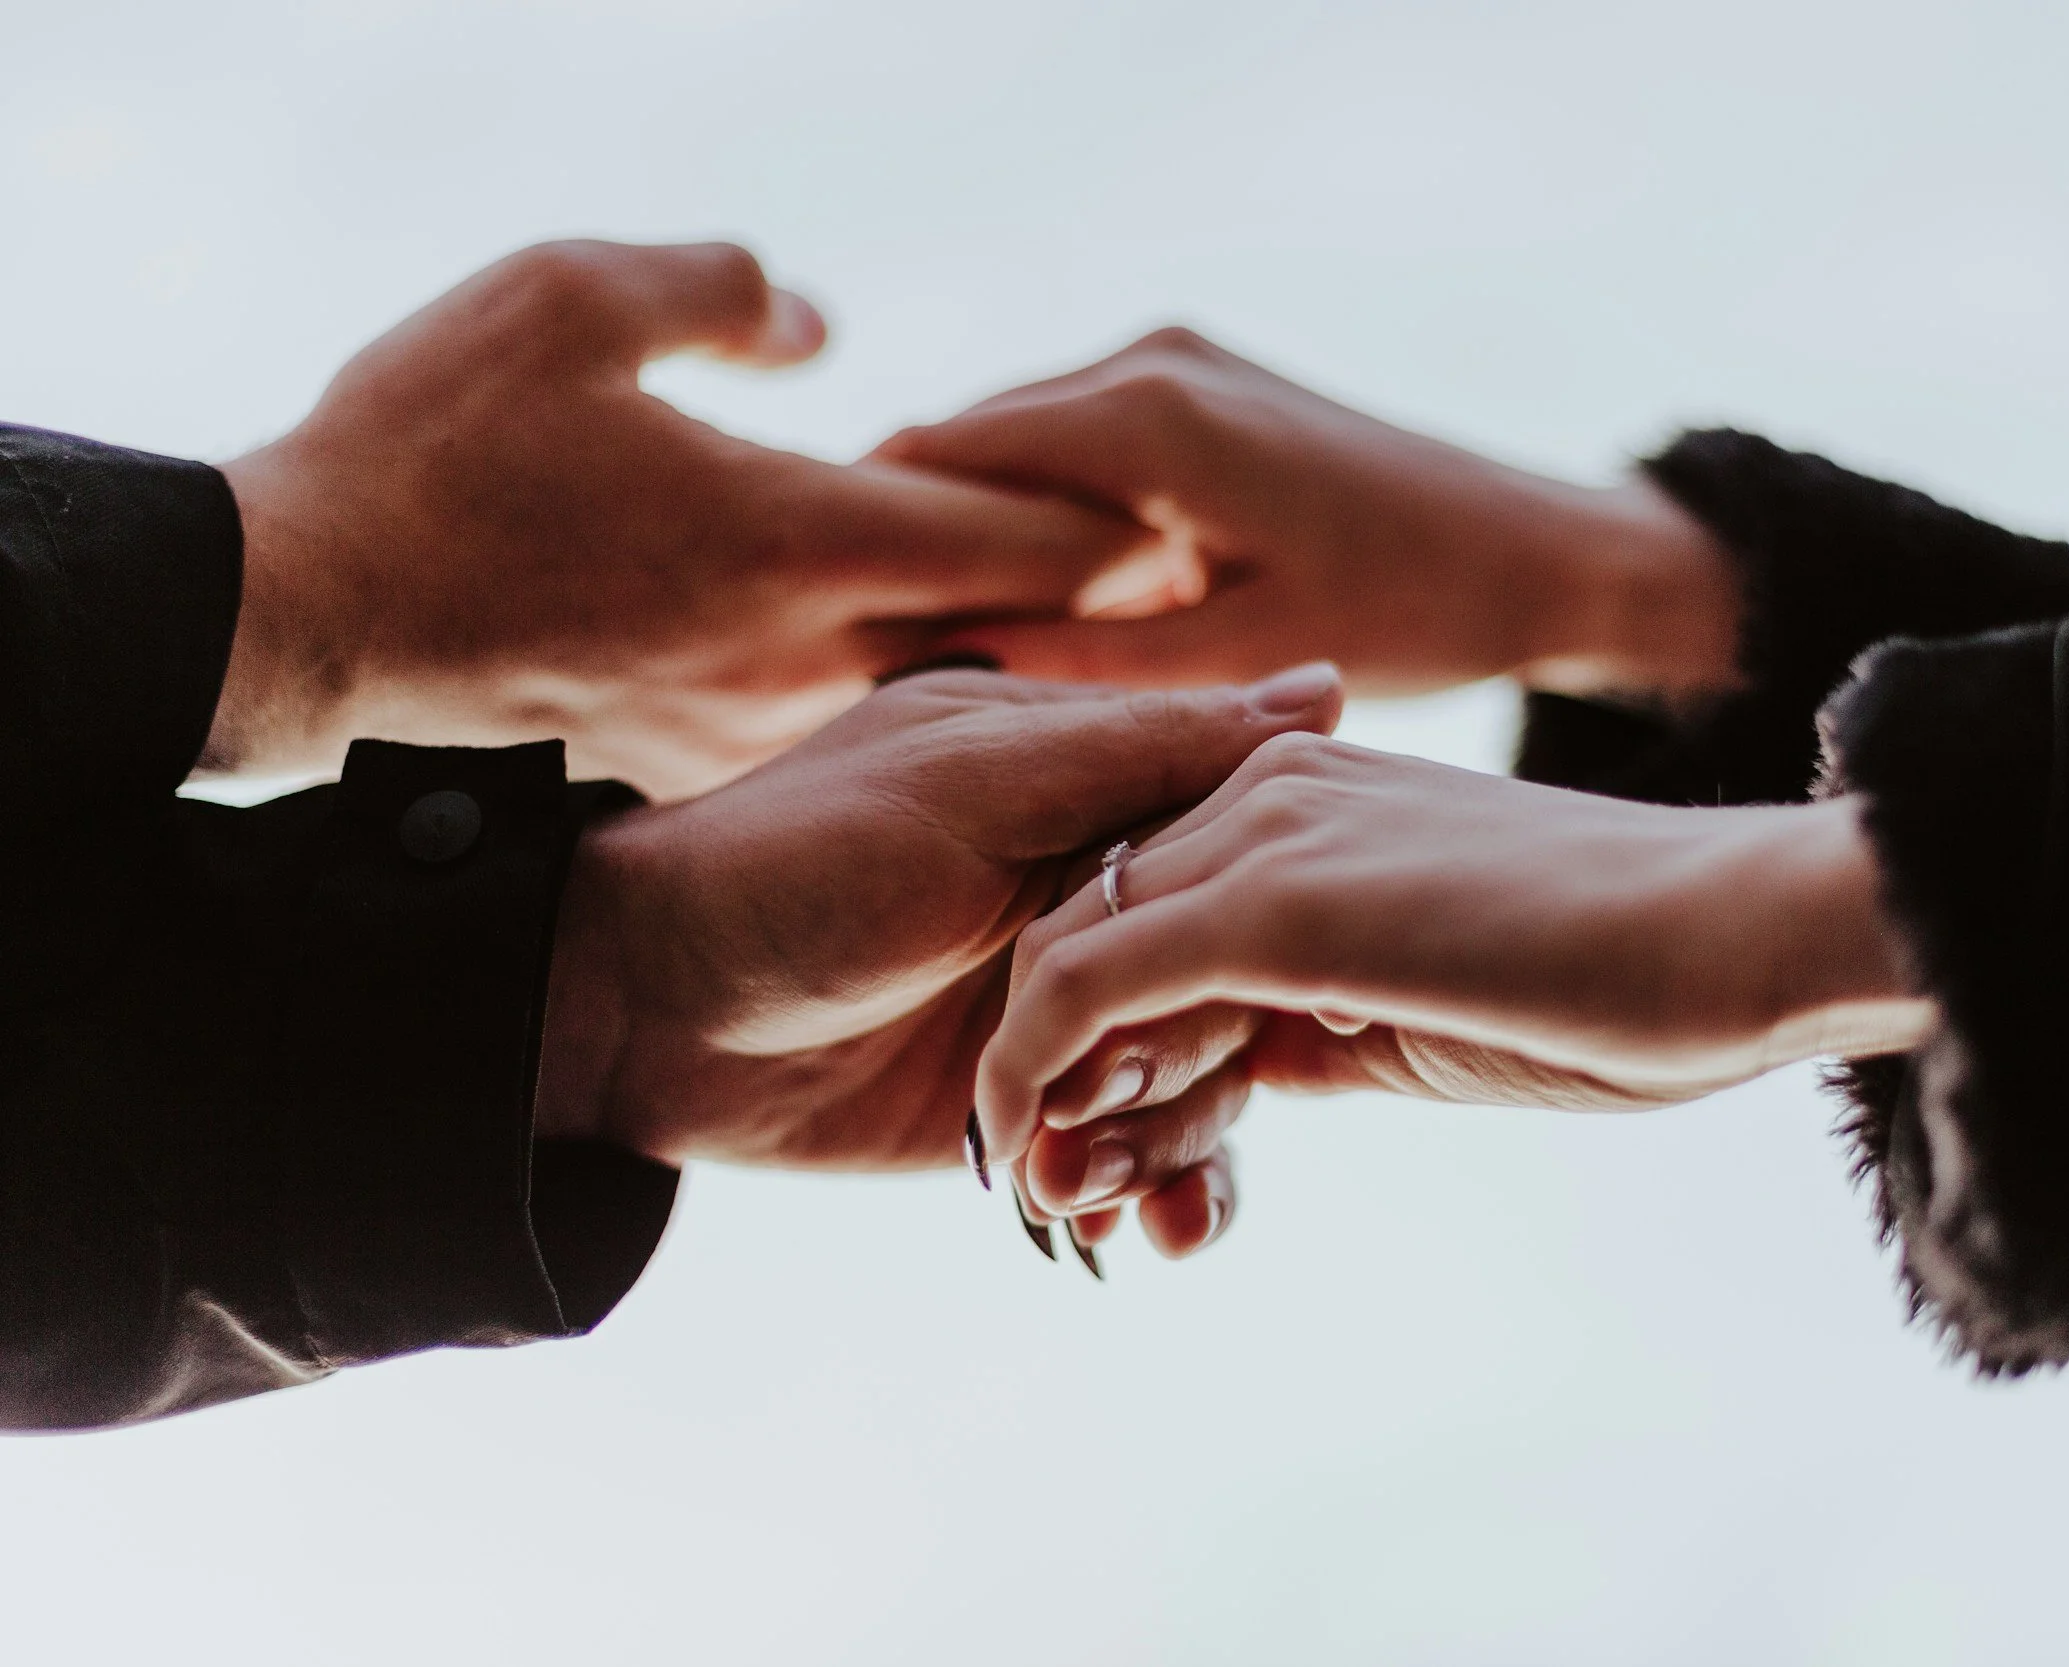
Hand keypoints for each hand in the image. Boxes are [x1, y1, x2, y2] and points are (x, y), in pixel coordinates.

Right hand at [209, 240, 1151, 797]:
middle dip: (1098, 610)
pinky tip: (914, 670)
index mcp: (798, 536)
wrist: (310, 614)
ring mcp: (755, 719)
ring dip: (1006, 659)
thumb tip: (816, 324)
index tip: (1193, 519)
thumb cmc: (431, 449)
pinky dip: (897, 692)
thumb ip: (717, 288)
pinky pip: (836, 720)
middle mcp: (802, 651)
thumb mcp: (567, 299)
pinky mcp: (699, 754)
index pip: (1016, 535)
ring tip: (1082, 631)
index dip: (1117, 525)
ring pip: (927, 688)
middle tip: (1189, 591)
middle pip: (1003, 632)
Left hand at [535, 663, 1344, 1220]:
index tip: (1261, 983)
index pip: (1256, 850)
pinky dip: (1160, 1200)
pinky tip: (1142, 1236)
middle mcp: (1109, 902)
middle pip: (1247, 985)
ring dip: (1178, 1144)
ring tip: (1099, 1190)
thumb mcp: (976, 783)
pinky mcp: (1043, 1109)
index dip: (1272, 921)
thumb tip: (1332, 690)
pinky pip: (1146, 1161)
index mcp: (1105, 792)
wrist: (643, 1014)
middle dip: (1208, 1061)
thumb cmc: (796, 864)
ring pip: (1212, 1083)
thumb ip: (1147, 748)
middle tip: (1119, 1098)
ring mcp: (1079, 1013)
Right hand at [876, 327, 1744, 698]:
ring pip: (1020, 443)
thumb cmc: (1412, 613)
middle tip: (863, 653)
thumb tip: (932, 663)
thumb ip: (1081, 663)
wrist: (1542, 555)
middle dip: (917, 537)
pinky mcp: (1205, 383)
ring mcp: (1178, 359)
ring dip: (981, 527)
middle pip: (968, 441)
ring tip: (937, 639)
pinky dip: (1045, 513)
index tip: (821, 637)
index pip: (937, 455)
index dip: (868, 542)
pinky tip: (1040, 604)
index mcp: (1144, 416)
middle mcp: (1149, 360)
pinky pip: (1080, 444)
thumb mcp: (1234, 662)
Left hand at [976, 736, 1936, 1246]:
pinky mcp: (1271, 903)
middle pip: (1087, 926)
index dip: (1103, 1032)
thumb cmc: (1624, 979)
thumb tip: (1249, 1071)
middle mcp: (1262, 787)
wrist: (1739, 932)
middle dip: (1053, 1067)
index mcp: (1304, 795)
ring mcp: (1261, 834)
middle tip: (1048, 1189)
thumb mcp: (1431, 997)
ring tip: (1046, 1199)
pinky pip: (1090, 988)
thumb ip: (1323, 1013)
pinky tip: (1035, 1159)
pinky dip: (1036, 1073)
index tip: (1102, 1147)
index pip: (1144, 907)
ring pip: (1069, 957)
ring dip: (1035, 1089)